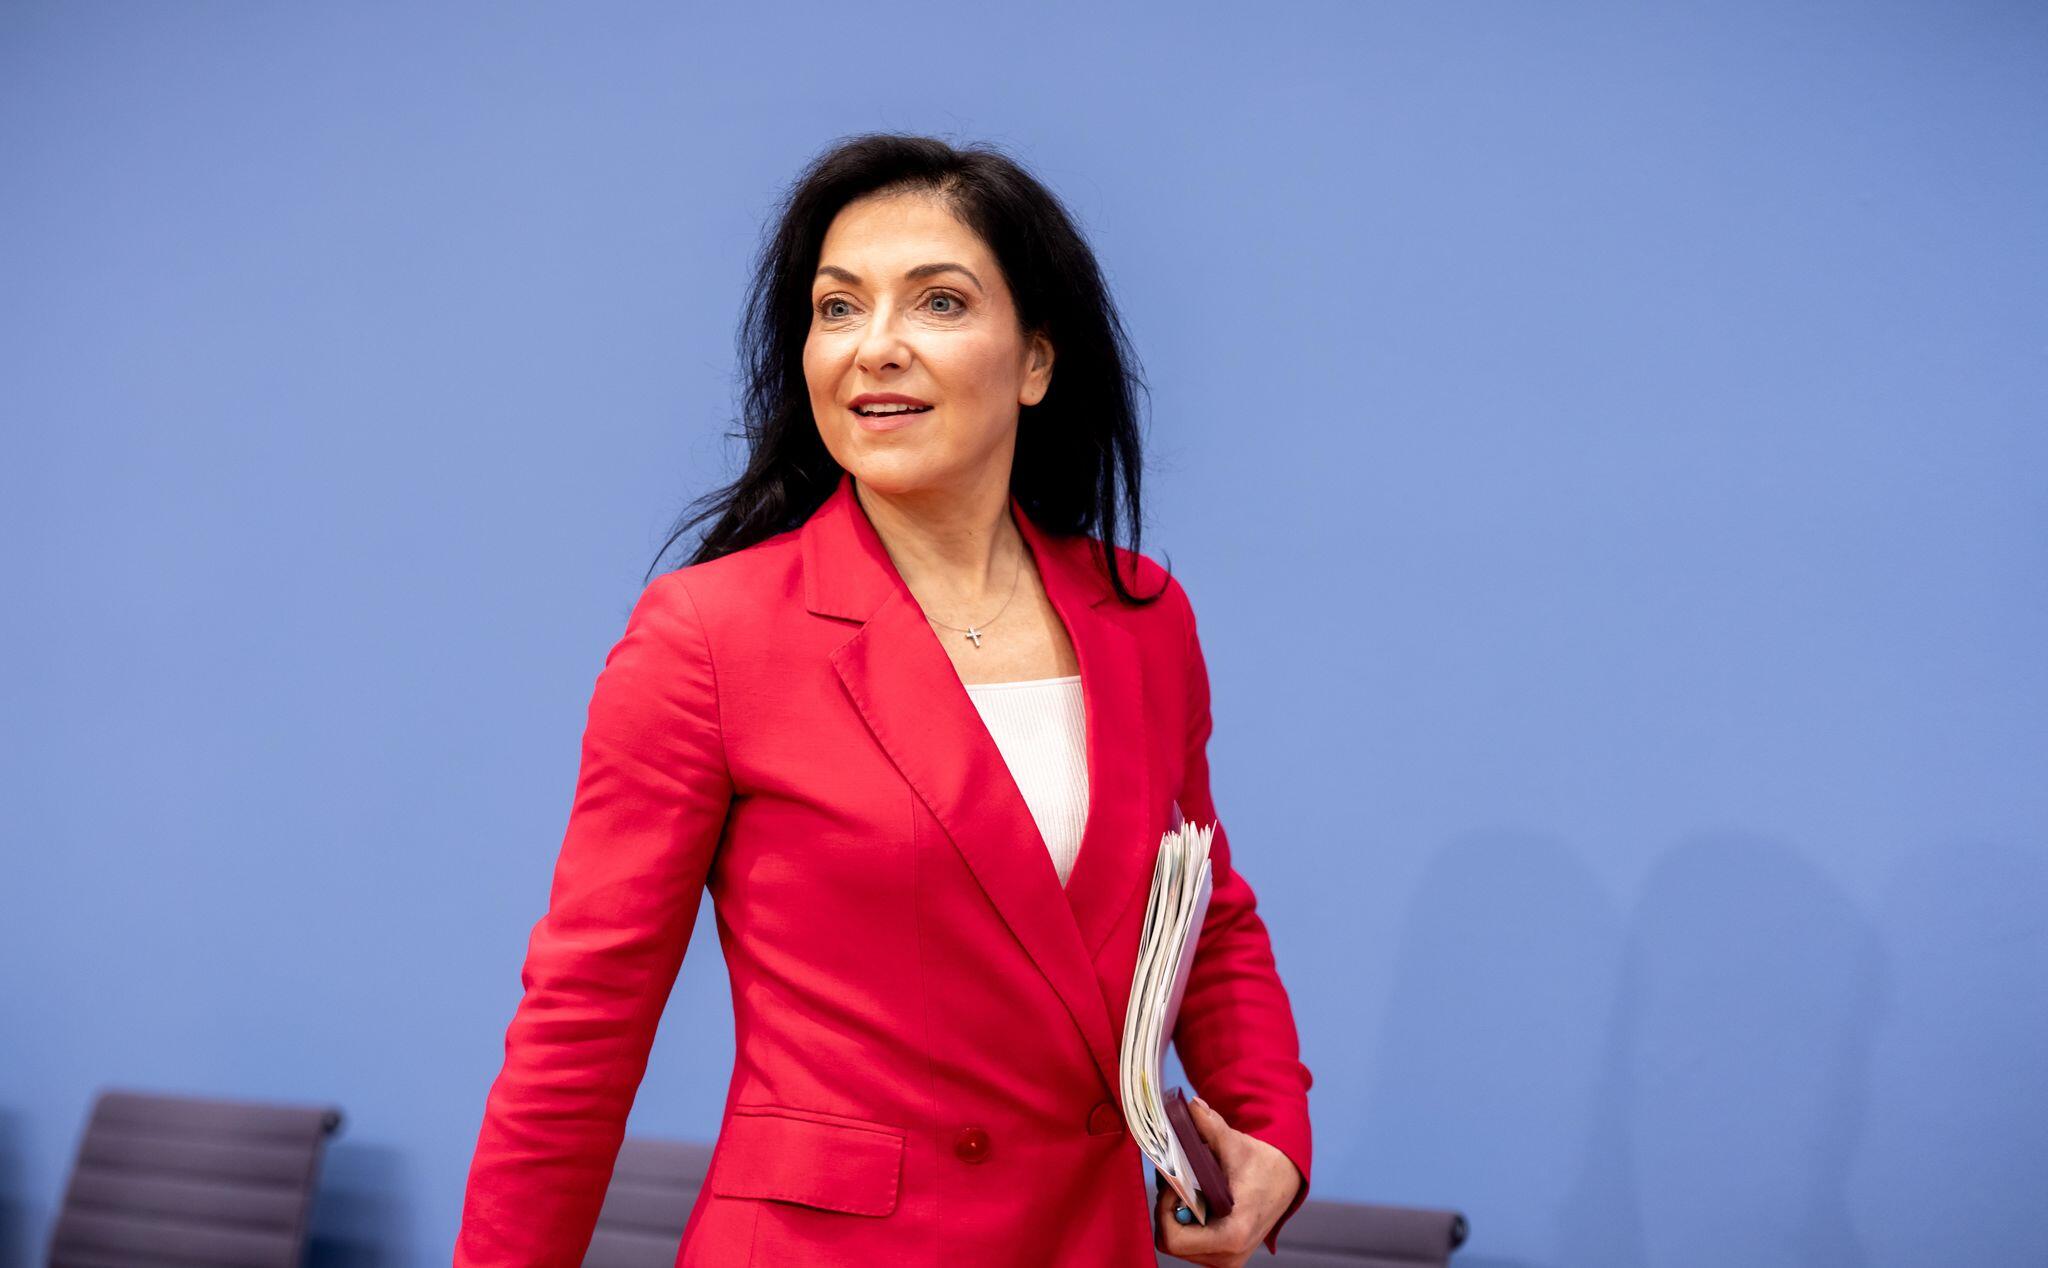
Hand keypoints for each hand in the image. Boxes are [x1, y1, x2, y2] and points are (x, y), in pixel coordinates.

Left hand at [1152, 1097, 1303, 1265]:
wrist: (1286, 1179)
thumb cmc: (1262, 1163)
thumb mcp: (1235, 1143)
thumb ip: (1210, 1126)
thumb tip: (1191, 1105)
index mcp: (1234, 1233)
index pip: (1174, 1239)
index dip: (1165, 1209)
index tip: (1173, 1184)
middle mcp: (1230, 1255)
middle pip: (1172, 1243)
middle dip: (1167, 1211)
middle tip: (1175, 1183)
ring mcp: (1227, 1259)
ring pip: (1179, 1245)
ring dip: (1175, 1216)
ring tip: (1185, 1188)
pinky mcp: (1225, 1255)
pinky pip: (1190, 1245)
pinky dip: (1184, 1222)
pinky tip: (1194, 1199)